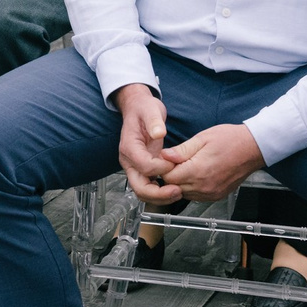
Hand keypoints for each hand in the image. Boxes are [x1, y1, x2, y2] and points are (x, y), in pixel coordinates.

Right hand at [116, 84, 179, 205]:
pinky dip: (160, 192)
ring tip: (178, 193)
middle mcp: (129, 160)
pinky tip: (174, 188)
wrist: (138, 109)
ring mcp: (135, 167)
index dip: (160, 168)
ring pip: (143, 191)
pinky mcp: (142, 169)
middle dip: (158, 194)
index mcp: (129, 147)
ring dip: (160, 197)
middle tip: (177, 191)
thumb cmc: (143, 109)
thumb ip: (154, 122)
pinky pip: (149, 187)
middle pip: (139, 187)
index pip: (144, 166)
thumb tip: (159, 133)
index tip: (174, 163)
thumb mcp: (150, 110)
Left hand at [155, 122, 265, 203]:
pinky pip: (196, 196)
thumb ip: (181, 150)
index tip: (169, 159)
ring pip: (184, 194)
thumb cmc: (230, 139)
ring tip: (189, 166)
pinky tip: (197, 174)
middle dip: (172, 175)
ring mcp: (211, 193)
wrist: (253, 148)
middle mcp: (204, 186)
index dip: (165, 168)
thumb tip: (164, 156)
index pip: (168, 177)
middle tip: (178, 161)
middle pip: (174, 187)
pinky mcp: (217, 196)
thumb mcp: (202, 138)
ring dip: (182, 183)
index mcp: (198, 171)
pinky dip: (192, 187)